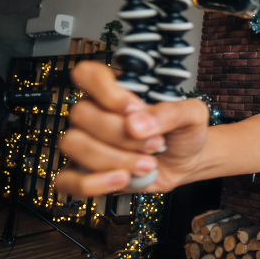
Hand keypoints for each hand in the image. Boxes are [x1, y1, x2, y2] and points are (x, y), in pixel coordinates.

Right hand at [54, 61, 208, 196]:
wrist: (187, 162)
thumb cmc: (183, 132)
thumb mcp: (191, 115)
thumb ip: (171, 112)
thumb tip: (136, 122)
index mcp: (116, 90)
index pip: (87, 74)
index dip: (105, 91)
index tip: (134, 108)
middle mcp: (95, 113)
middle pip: (81, 114)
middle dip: (121, 134)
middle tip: (156, 144)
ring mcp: (86, 142)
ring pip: (73, 144)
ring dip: (113, 159)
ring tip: (147, 164)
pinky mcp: (84, 172)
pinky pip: (68, 180)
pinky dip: (94, 183)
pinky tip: (122, 180)